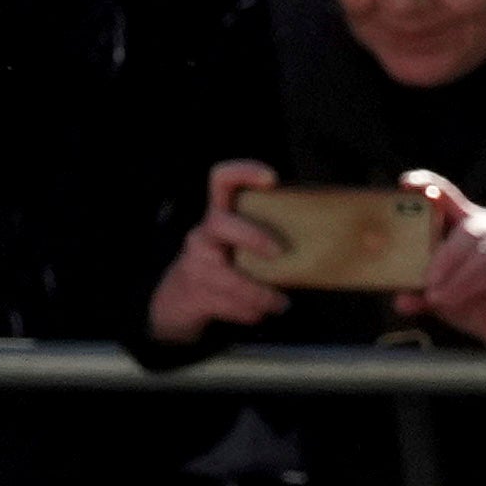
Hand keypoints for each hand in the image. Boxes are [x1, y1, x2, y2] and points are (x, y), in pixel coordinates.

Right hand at [149, 168, 295, 343]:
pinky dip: (250, 313)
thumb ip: (256, 234)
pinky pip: (229, 306)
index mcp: (214, 217)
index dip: (243, 172)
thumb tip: (310, 236)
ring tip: (281, 304)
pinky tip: (260, 313)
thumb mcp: (230, 244)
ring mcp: (195, 267)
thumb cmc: (218, 267)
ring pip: (231, 279)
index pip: (220, 180)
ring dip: (261, 295)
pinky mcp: (196, 296)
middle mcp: (201, 237)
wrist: (174, 302)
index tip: (272, 178)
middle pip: (221, 225)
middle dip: (254, 237)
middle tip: (280, 252)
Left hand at [400, 169, 485, 350]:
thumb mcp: (439, 292)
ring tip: (438, 297)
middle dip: (444, 257)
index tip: (405, 183)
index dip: (427, 183)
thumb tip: (400, 301)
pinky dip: (472, 286)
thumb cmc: (472, 299)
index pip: (447, 193)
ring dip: (457, 277)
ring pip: (482, 251)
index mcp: (467, 219)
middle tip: (426, 283)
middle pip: (468, 228)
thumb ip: (420, 293)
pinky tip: (457, 299)